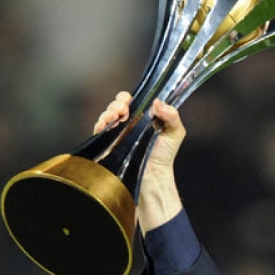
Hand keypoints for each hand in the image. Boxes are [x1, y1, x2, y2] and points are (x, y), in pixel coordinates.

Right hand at [94, 92, 185, 231]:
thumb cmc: (165, 155)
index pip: (131, 101)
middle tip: (122, 110)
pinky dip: (100, 124)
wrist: (154, 176)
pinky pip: (99, 130)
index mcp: (143, 117)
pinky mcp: (109, 144)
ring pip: (107, 115)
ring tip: (115, 117)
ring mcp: (118, 133)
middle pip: (116, 106)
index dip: (127, 98)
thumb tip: (159, 102)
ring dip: (108, 112)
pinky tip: (106, 125)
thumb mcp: (175, 132)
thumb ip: (172, 115)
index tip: (129, 101)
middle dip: (116, 104)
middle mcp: (129, 123)